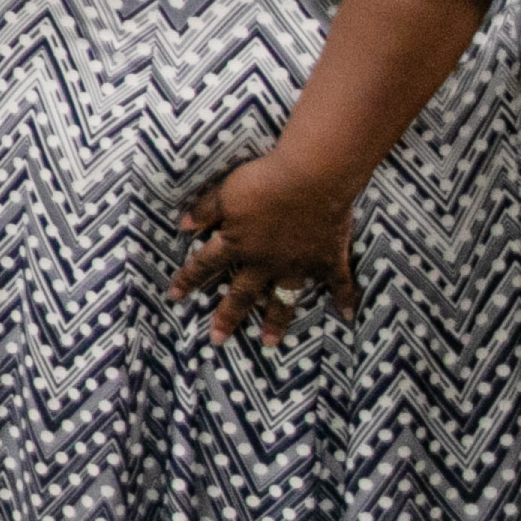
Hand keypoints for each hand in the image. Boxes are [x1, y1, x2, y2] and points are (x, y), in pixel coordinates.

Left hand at [173, 149, 365, 339]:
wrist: (312, 177)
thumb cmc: (265, 180)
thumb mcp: (225, 191)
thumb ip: (204, 210)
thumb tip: (182, 226)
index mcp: (237, 244)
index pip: (204, 264)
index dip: (187, 279)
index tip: (174, 296)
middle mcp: (265, 261)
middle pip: (242, 294)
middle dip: (228, 317)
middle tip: (218, 340)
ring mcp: (298, 264)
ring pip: (283, 299)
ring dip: (276, 321)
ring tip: (269, 342)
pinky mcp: (328, 259)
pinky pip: (338, 283)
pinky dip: (345, 298)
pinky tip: (347, 315)